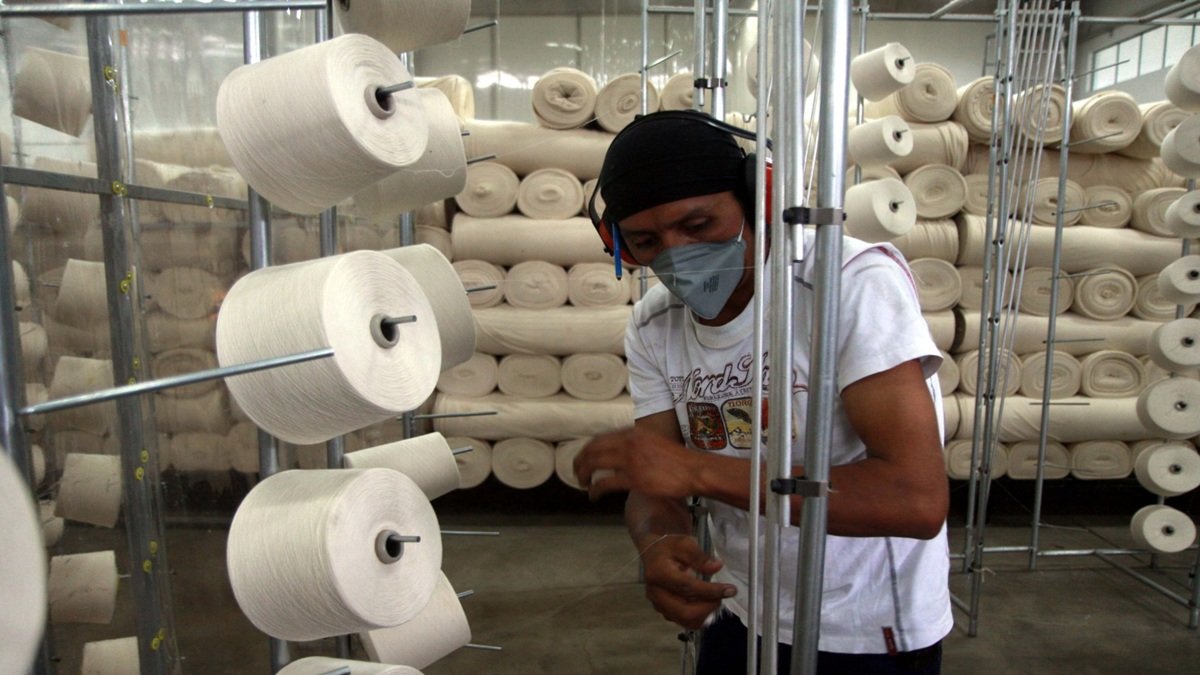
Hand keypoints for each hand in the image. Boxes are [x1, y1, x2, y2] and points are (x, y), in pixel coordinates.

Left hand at [574, 428, 699, 500]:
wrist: (694, 470)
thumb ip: (636, 444)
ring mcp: (630, 460)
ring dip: (584, 474)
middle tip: (577, 471)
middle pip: (593, 449)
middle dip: (580, 461)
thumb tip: (622, 453)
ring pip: (594, 464)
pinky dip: (595, 490)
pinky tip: (593, 495)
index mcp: (633, 433)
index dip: (588, 448)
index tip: (583, 457)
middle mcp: (628, 442)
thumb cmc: (678, 460)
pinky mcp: (633, 478)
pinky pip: (604, 483)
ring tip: (583, 483)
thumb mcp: (653, 442)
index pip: (600, 438)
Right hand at [639, 534, 736, 629]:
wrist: (654, 553)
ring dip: (705, 614)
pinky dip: (698, 617)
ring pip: (685, 620)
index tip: (730, 590)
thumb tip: (717, 567)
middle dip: (708, 607)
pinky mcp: (663, 611)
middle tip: (721, 596)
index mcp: (659, 573)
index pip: (687, 587)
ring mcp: (658, 604)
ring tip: (714, 599)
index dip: (711, 591)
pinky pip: (683, 621)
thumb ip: (699, 557)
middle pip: (685, 611)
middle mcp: (656, 593)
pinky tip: (705, 604)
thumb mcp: (684, 544)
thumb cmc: (670, 547)